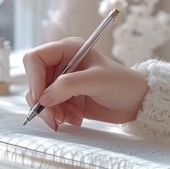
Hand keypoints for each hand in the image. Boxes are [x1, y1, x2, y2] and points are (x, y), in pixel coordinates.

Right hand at [23, 38, 148, 130]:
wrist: (137, 102)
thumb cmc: (122, 84)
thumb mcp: (97, 81)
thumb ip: (68, 86)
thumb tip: (43, 97)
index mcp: (67, 49)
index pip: (35, 59)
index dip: (33, 77)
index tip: (40, 98)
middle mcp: (61, 64)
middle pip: (35, 81)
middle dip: (42, 101)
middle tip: (55, 117)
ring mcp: (62, 83)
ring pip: (40, 98)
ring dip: (52, 112)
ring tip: (71, 119)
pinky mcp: (65, 99)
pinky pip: (49, 109)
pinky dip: (58, 117)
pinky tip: (76, 119)